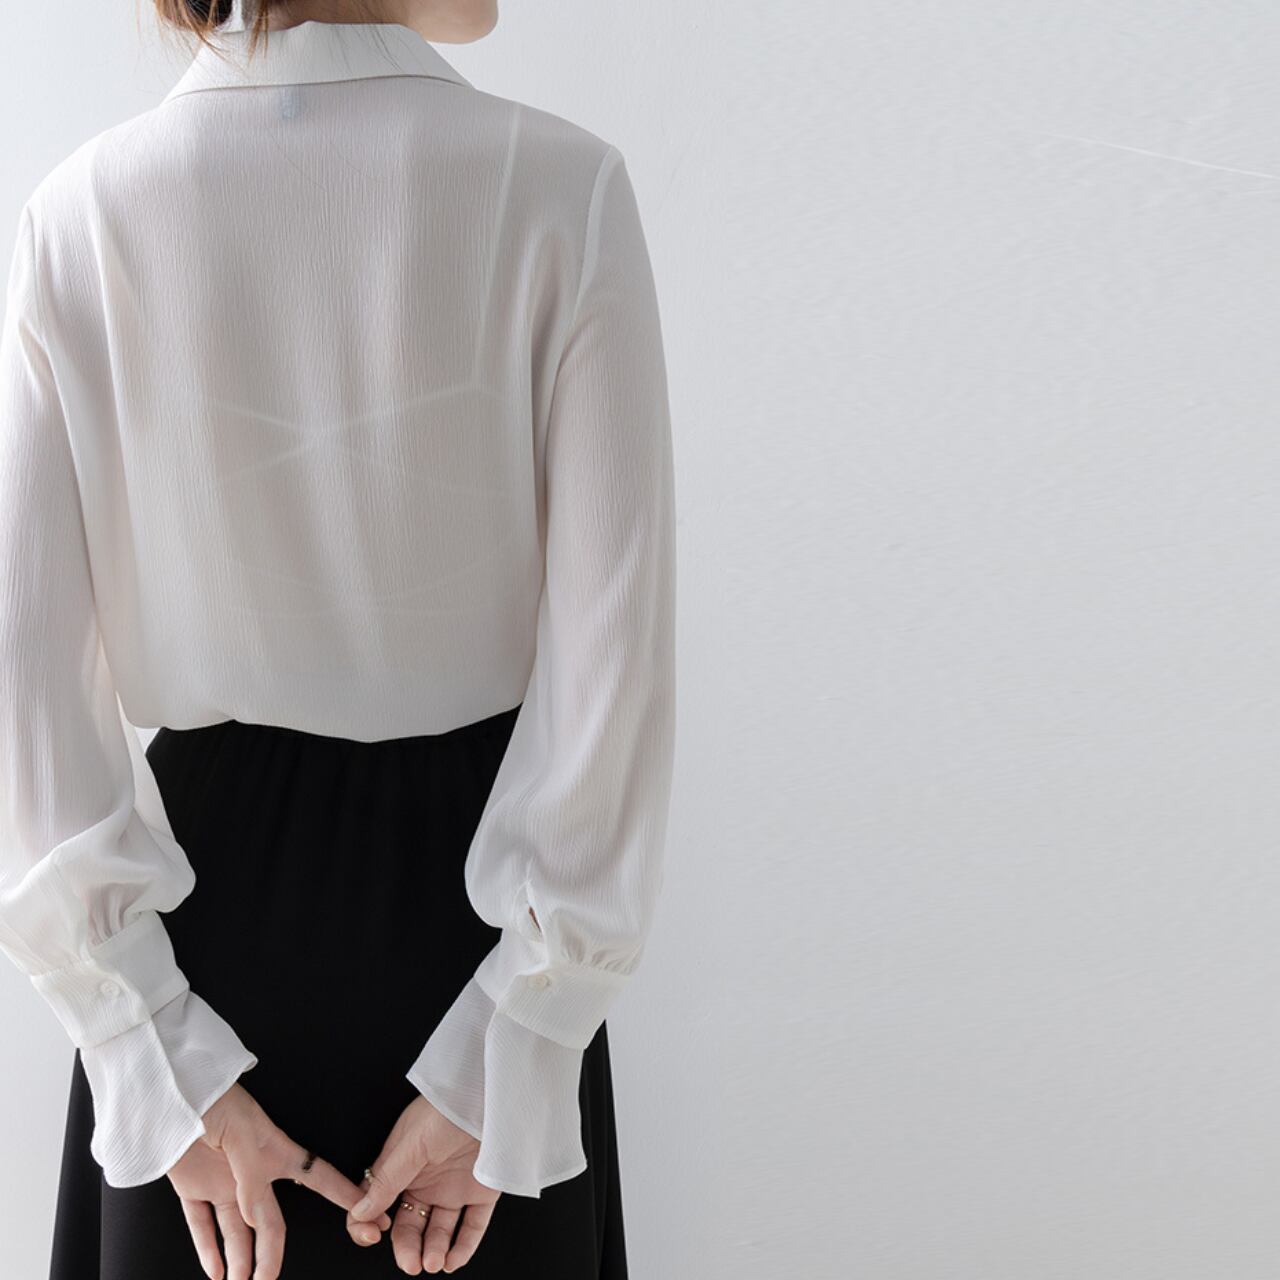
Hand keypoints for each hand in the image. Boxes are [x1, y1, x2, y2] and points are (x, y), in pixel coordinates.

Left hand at [167, 1081, 390, 1279]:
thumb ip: (250, 1177)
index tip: (361, 1211)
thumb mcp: (240, 1132)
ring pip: (235, 1231)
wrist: (168, 1092)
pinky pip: (200, 1224)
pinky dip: (206, 1249)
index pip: (316, 1177)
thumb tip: (256, 1218)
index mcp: (273, 1151)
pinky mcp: (192, 1185)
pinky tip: (214, 1271)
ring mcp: (223, 1180)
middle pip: (268, 1222)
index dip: (341, 1195)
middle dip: (272, 1255)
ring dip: (238, 1261)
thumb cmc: (212, 1097)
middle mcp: (252, 1172)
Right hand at [347, 1094, 500, 1273]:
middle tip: (410, 1263)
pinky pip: (472, 1226)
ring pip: (439, 1230)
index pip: (377, 1204)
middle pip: (409, 1225)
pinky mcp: (482, 1191)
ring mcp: (453, 1187)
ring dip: (434, 1251)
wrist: (489, 1096)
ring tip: (433, 1262)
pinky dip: (463, 1247)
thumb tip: (360, 1211)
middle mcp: (425, 1181)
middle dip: (407, 1248)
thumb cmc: (445, 1108)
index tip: (372, 1235)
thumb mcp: (410, 1143)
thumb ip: (387, 1179)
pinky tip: (453, 1260)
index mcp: (401, 1167)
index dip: (369, 1222)